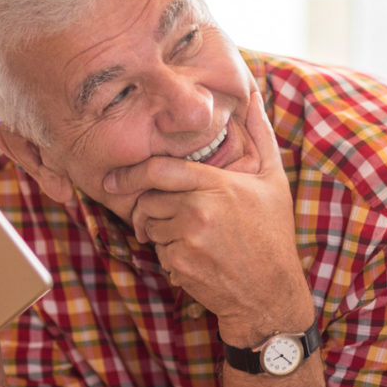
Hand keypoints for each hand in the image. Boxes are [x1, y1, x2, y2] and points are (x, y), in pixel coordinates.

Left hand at [104, 92, 312, 341]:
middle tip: (164, 215)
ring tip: (193, 237)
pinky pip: (158, 253)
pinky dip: (170, 255)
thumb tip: (254, 93)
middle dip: (149, 207)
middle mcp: (199, 210)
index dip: (131, 172)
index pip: (159, 170)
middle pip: (147, 200)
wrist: (271, 293)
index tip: (113, 178)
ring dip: (161, 232)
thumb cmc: (272, 233)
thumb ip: (260, 133)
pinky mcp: (180, 266)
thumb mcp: (273, 179)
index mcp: (217, 185)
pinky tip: (198, 258)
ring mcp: (188, 240)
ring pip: (150, 227)